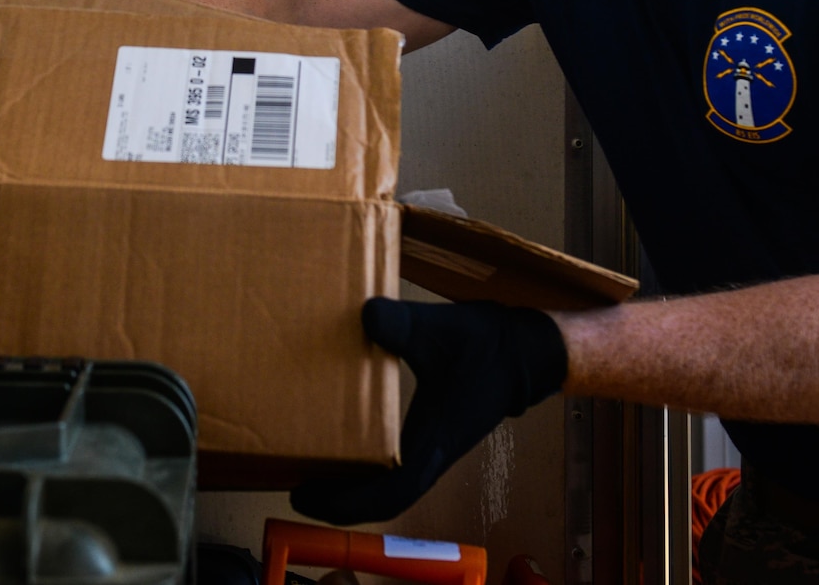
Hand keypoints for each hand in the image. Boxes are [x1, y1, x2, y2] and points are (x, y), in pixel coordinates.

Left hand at [290, 297, 567, 525]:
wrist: (525, 351)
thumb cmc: (485, 345)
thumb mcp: (440, 328)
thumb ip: (403, 323)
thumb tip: (367, 316)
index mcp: (433, 440)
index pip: (388, 492)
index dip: (344, 501)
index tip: (303, 495)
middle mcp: (431, 454)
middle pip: (381, 500)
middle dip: (337, 502)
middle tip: (293, 487)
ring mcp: (432, 448)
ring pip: (387, 487)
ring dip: (350, 488)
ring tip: (309, 471)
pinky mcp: (431, 437)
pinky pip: (393, 467)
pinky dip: (364, 467)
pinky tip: (341, 443)